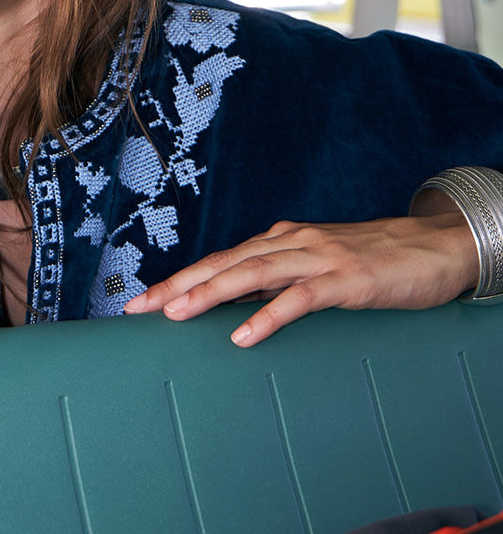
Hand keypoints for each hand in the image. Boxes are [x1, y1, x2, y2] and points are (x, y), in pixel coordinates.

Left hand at [123, 203, 477, 346]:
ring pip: (252, 274)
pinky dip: (268, 316)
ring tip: (177, 313)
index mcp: (279, 240)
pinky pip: (300, 298)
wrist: (433, 245)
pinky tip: (244, 334)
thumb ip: (280, 279)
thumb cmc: (372, 260)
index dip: (179, 278)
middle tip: (141, 307)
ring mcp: (317, 259)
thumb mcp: (316, 266)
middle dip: (179, 284)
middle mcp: (291, 243)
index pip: (219, 260)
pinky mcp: (345, 280)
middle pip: (224, 263)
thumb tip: (237, 302)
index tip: (143, 300)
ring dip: (211, 293)